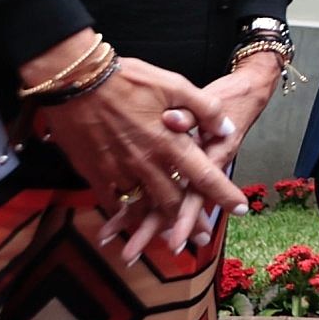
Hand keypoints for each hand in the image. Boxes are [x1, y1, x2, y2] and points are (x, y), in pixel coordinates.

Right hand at [19, 34, 247, 260]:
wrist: (77, 81)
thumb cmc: (128, 80)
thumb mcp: (175, 84)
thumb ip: (205, 109)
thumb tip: (226, 129)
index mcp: (170, 143)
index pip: (205, 175)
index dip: (224, 194)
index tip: (241, 209)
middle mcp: (147, 163)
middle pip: (173, 201)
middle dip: (190, 222)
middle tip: (202, 237)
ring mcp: (119, 171)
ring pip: (143, 207)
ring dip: (157, 225)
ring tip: (170, 239)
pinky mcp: (95, 172)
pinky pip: (113, 202)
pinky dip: (123, 216)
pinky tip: (129, 223)